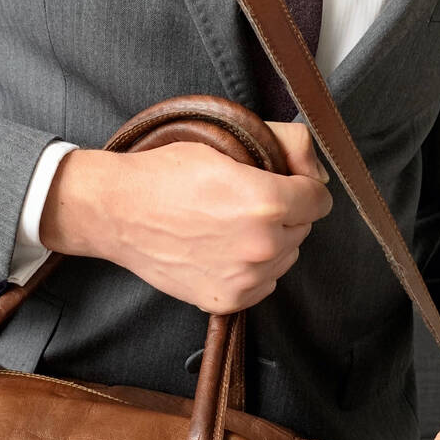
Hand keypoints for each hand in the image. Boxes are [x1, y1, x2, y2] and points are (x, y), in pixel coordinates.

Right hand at [38, 121, 333, 312]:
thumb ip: (288, 144)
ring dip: (269, 243)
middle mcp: (260, 246)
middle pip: (302, 230)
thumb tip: (319, 174)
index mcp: (267, 203)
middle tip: (244, 203)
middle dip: (284, 214)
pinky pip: (263, 284)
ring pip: (284, 258)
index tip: (282, 183)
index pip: (319, 199)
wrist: (120, 212)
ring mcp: (244, 278)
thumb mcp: (227, 140)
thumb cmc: (166, 173)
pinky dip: (252, 270)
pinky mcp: (227, 300)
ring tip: (230, 227)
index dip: (302, 186)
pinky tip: (223, 251)